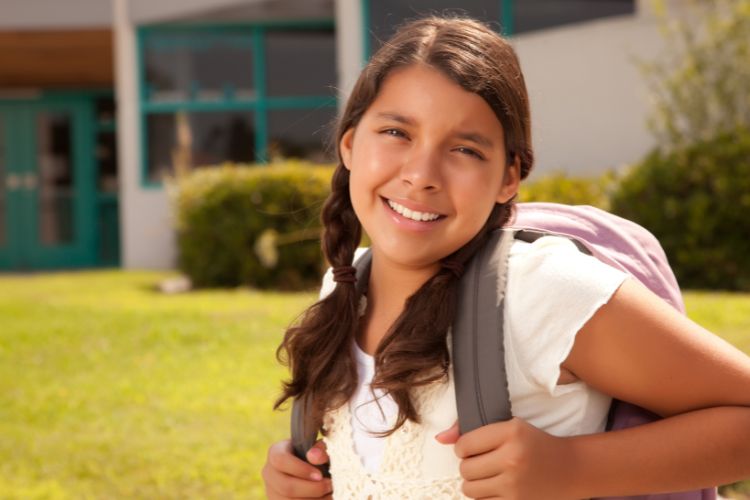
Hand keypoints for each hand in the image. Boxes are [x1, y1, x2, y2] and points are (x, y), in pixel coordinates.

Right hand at [262, 439, 332, 498]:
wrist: (310, 470)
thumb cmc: (316, 456)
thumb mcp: (320, 449)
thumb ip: (321, 450)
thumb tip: (315, 456)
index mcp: (275, 452)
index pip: (281, 460)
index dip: (301, 469)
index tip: (320, 475)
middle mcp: (269, 472)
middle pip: (286, 486)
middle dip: (312, 489)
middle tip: (330, 486)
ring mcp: (271, 491)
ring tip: (331, 495)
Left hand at [435, 418, 575, 499]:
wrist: (571, 468)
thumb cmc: (535, 444)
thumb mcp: (509, 427)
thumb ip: (471, 430)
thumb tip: (439, 438)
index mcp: (510, 432)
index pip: (464, 445)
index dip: (464, 448)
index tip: (474, 448)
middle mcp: (512, 457)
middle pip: (465, 469)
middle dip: (469, 466)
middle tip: (483, 463)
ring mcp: (515, 484)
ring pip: (469, 489)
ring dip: (475, 483)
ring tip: (489, 476)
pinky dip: (485, 497)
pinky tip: (497, 488)